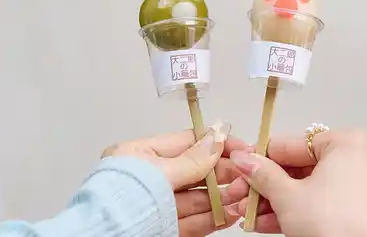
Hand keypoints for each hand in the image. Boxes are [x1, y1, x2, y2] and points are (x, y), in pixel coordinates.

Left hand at [102, 125, 250, 236]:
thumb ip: (192, 159)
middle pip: (193, 173)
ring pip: (195, 199)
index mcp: (139, 156)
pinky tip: (230, 214)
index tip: (240, 145)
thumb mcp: (159, 172)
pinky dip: (212, 218)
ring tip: (244, 196)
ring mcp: (155, 206)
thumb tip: (217, 138)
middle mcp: (147, 180)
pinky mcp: (161, 229)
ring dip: (221, 198)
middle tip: (247, 175)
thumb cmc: (119, 201)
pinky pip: (191, 221)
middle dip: (222, 174)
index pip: (184, 143)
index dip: (214, 143)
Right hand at [222, 128, 366, 235]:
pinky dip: (298, 212)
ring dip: (277, 202)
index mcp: (348, 144)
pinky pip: (323, 204)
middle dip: (267, 186)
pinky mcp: (362, 212)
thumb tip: (245, 160)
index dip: (264, 157)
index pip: (295, 144)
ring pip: (310, 189)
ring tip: (250, 213)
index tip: (244, 165)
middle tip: (243, 193)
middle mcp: (361, 161)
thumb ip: (262, 174)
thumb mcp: (286, 196)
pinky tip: (268, 223)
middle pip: (301, 169)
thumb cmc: (334, 225)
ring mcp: (364, 188)